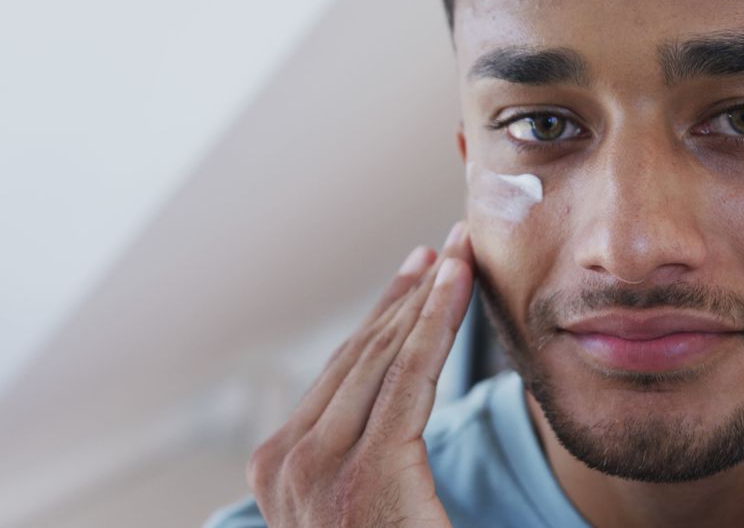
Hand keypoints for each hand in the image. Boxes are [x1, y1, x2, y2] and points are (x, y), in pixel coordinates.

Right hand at [246, 222, 474, 526]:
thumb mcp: (363, 503)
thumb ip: (362, 455)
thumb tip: (386, 413)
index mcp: (277, 471)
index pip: (339, 374)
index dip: (383, 315)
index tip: (417, 272)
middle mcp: (283, 464)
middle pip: (358, 357)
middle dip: (407, 295)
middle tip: (447, 247)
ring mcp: (315, 469)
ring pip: (382, 357)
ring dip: (425, 295)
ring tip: (460, 251)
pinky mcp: (366, 471)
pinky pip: (409, 376)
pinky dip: (435, 320)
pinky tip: (457, 278)